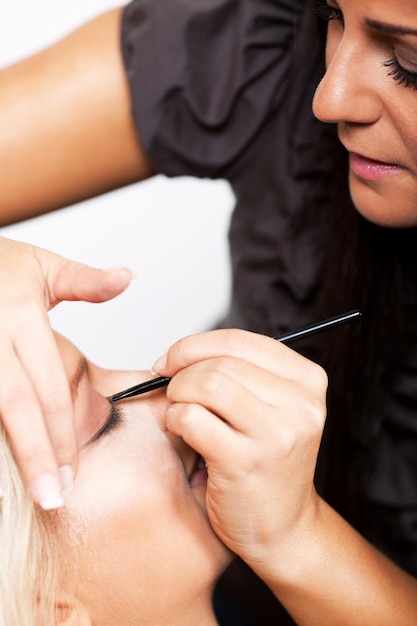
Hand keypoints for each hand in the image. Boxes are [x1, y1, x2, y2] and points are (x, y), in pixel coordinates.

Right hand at [0, 236, 131, 508]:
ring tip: (28, 493)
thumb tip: (127, 278)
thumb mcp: (42, 265)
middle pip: (17, 407)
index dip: (62, 432)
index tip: (72, 472)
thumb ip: (85, 281)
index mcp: (20, 315)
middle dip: (36, 457)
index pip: (46, 386)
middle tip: (55, 498)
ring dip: (8, 456)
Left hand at [153, 329, 327, 574]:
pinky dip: (175, 420)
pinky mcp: (248, 462)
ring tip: (180, 412)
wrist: (283, 527)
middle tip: (172, 392)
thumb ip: (241, 373)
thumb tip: (179, 353)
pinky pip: (192, 418)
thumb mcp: (273, 408)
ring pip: (207, 383)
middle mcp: (301, 403)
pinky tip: (182, 434)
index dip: (194, 345)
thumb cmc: (267, 464)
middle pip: (220, 361)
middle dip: (181, 372)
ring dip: (178, 394)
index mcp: (307, 380)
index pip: (239, 340)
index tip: (171, 360)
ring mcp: (277, 434)